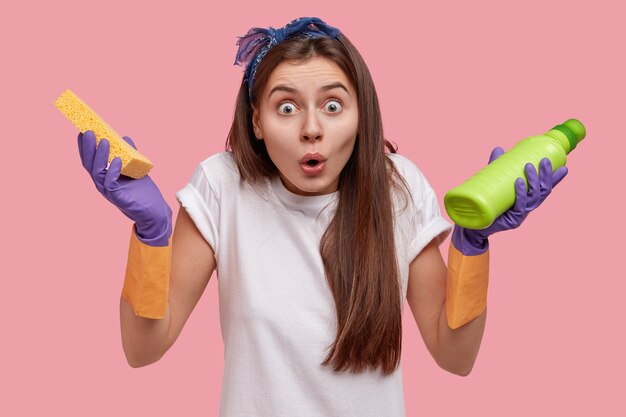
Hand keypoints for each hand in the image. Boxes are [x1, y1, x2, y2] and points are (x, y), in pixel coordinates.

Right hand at [77, 130, 171, 245]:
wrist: (154, 210)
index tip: (83, 131)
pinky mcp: (117, 197)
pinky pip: (110, 183)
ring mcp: (108, 191)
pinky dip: (113, 170)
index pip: (90, 160)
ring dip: (100, 155)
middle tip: (87, 131)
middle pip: (89, 164)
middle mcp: (102, 183)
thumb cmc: (142, 191)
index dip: (84, 147)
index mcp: (104, 176)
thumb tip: (124, 137)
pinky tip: (118, 159)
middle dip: (87, 147)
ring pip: (97, 172)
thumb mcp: (135, 168)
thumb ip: (129, 154)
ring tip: (103, 141)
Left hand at [452, 147, 567, 255]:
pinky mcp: (512, 221)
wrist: (474, 226)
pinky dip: (520, 193)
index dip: (555, 179)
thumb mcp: (494, 183)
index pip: (545, 189)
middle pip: (543, 192)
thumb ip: (496, 167)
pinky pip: (519, 207)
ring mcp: (521, 215)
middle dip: (546, 175)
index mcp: (527, 200)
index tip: (564, 167)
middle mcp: (527, 207)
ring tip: (529, 166)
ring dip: (533, 181)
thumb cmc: (486, 204)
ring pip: (533, 198)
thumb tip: (499, 148)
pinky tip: (519, 182)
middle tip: (544, 160)